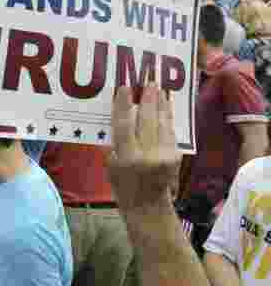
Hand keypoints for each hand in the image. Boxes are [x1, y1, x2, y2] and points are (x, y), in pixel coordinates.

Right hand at [108, 82, 179, 211]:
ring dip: (161, 103)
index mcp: (126, 158)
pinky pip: (170, 130)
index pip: (124, 126)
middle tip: (149, 80)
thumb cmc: (122, 185)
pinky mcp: (175, 155)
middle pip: (147, 120)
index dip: (124, 106)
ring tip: (159, 87)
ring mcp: (164, 155)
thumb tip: (122, 115)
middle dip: (148, 99)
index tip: (125, 88)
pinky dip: (168, 116)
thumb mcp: (110, 164)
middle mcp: (147, 155)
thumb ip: (115, 142)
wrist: (147, 205)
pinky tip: (166, 104)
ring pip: (162, 123)